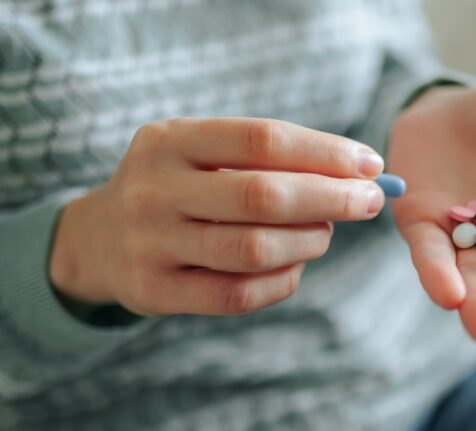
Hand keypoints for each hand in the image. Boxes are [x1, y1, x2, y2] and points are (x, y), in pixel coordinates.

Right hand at [50, 118, 384, 314]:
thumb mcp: (202, 153)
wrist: (98, 239)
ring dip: (309, 242)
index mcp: (171, 139)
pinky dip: (281, 282)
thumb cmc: (178, 187)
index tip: (369, 164)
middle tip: (369, 201)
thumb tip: (358, 173)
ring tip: (325, 234)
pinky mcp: (155, 291)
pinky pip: (236, 294)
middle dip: (331, 198)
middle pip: (262, 196)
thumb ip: (268, 158)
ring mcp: (151, 242)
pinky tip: (296, 268)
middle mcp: (155, 188)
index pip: (263, 139)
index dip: (325, 152)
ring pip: (253, 249)